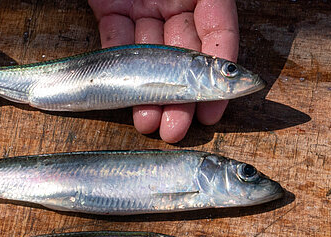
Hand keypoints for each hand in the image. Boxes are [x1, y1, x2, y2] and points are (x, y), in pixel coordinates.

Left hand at [88, 0, 238, 142]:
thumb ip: (207, 6)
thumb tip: (219, 51)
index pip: (219, 34)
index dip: (218, 76)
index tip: (212, 111)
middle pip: (183, 54)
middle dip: (179, 96)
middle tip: (175, 129)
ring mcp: (143, 3)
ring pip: (150, 53)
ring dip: (148, 91)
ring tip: (146, 123)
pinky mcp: (111, 6)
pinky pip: (116, 36)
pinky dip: (117, 63)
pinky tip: (120, 92)